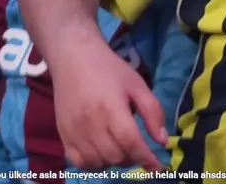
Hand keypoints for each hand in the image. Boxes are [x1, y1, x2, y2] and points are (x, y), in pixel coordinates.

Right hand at [52, 38, 167, 170]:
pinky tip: (102, 153)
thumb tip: (162, 140)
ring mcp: (73, 132)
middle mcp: (90, 124)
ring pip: (97, 163)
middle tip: (139, 151)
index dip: (145, 159)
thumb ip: (152, 112)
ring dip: (114, 163)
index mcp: (111, 109)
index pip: (130, 143)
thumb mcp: (137, 85)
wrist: (73, 59)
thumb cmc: (109, 69)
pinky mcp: (62, 135)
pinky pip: (78, 162)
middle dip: (132, 159)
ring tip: (122, 151)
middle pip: (114, 156)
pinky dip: (93, 164)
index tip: (156, 167)